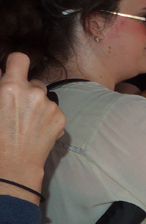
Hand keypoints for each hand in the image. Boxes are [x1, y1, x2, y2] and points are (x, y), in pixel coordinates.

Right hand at [0, 53, 66, 201]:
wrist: (12, 165)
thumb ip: (0, 87)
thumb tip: (3, 74)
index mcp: (10, 87)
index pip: (20, 59)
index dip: (16, 64)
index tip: (14, 71)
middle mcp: (34, 93)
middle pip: (34, 81)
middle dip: (26, 90)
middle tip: (16, 108)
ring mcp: (50, 106)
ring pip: (45, 97)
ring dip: (37, 104)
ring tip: (26, 122)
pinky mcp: (61, 119)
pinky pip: (53, 110)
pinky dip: (47, 117)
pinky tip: (36, 130)